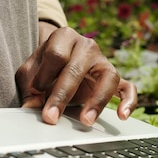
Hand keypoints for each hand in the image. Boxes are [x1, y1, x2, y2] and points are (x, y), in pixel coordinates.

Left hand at [16, 23, 136, 125]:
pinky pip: (127, 87)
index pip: (56, 55)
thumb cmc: (43, 67)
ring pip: (108, 77)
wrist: (58, 60)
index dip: (44, 75)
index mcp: (64, 37)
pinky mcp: (113, 78)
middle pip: (77, 69)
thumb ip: (28, 88)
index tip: (35, 92)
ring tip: (86, 120)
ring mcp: (103, 61)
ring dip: (97, 100)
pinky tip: (122, 116)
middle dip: (62, 95)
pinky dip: (128, 101)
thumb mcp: (30, 73)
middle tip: (51, 117)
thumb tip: (30, 108)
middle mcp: (87, 45)